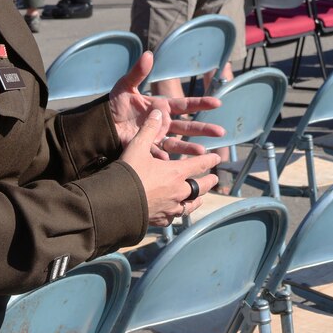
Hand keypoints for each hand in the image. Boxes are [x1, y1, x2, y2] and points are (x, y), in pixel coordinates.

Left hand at [109, 51, 223, 157]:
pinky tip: (170, 159)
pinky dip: (163, 156)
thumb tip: (149, 54)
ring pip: (177, 142)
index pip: (186, 104)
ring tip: (203, 152)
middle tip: (220, 132)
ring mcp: (157, 136)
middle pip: (188, 126)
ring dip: (190, 147)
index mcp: (162, 106)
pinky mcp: (146, 147)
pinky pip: (157, 152)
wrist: (103, 122)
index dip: (201, 103)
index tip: (217, 103)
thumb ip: (138, 72)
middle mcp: (164, 122)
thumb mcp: (126, 85)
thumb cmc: (116, 103)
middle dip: (204, 129)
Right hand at [121, 108, 220, 225]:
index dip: (210, 160)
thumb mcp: (137, 147)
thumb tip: (158, 112)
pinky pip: (174, 218)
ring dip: (197, 200)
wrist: (115, 203)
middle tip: (214, 179)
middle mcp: (179, 192)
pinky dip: (178, 214)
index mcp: (176, 173)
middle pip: (200, 187)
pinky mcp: (161, 220)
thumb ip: (149, 129)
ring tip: (200, 199)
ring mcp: (171, 208)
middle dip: (208, 182)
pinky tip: (175, 214)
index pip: (200, 165)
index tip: (217, 157)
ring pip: (190, 205)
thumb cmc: (128, 173)